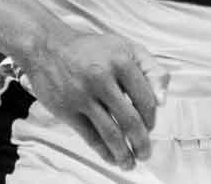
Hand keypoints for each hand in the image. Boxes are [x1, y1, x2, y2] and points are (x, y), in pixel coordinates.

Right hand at [17, 28, 165, 169]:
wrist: (48, 47)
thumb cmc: (90, 49)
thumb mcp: (126, 48)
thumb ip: (152, 70)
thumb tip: (163, 100)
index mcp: (121, 61)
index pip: (146, 99)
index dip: (151, 118)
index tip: (150, 127)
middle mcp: (101, 77)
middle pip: (130, 120)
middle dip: (141, 142)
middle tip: (145, 152)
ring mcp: (83, 95)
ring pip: (111, 133)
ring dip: (124, 153)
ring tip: (130, 162)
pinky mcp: (67, 109)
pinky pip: (90, 137)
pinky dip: (104, 151)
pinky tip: (111, 157)